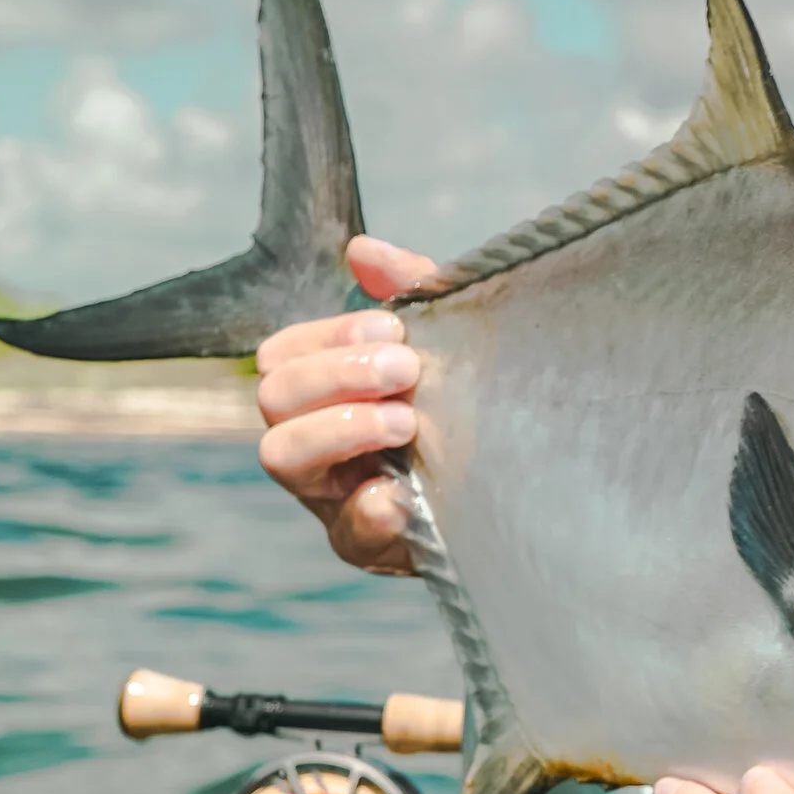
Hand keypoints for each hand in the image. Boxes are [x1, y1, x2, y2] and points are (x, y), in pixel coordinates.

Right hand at [254, 236, 439, 573]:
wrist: (519, 488)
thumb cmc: (466, 407)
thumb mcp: (445, 342)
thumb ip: (409, 292)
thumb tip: (362, 249)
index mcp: (324, 391)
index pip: (282, 354)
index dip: (328, 336)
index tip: (392, 329)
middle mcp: (313, 440)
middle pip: (273, 396)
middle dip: (337, 373)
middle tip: (406, 369)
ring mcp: (332, 495)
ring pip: (282, 454)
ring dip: (340, 427)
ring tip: (407, 423)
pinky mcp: (367, 543)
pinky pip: (348, 533)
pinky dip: (372, 509)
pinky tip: (405, 494)